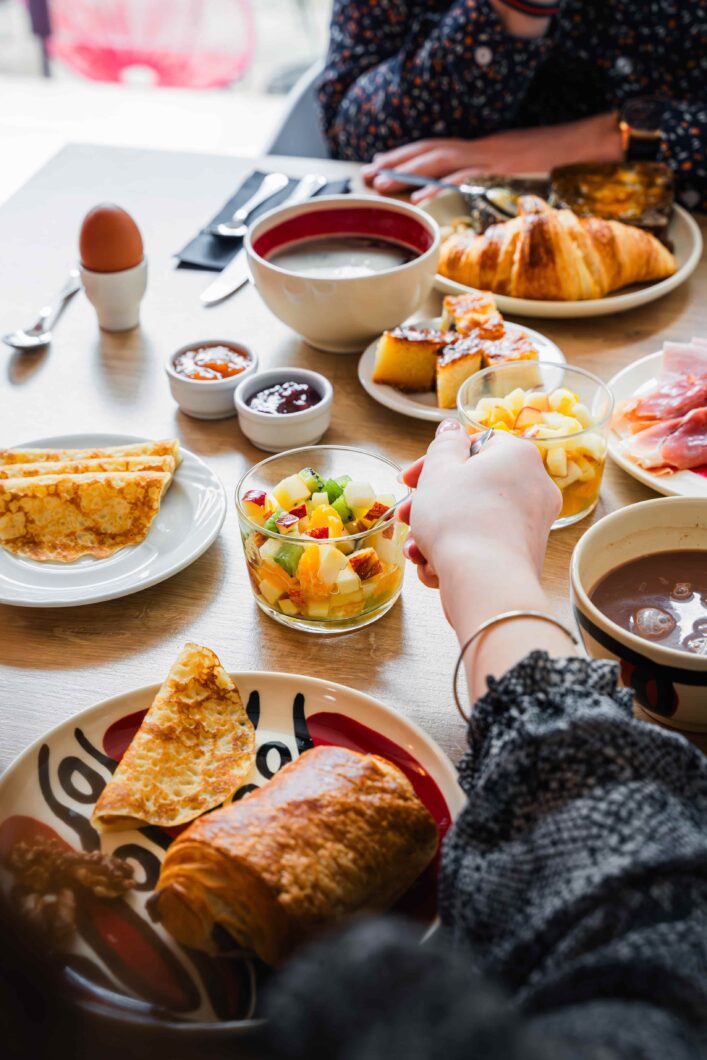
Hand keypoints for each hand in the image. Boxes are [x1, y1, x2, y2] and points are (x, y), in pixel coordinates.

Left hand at [362, 114, 621, 198]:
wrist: (586, 148)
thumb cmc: (556, 165)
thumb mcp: (516, 173)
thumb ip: (493, 182)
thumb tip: (474, 200)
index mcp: (482, 151)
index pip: (437, 149)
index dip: (407, 156)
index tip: (381, 163)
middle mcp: (481, 150)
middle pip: (429, 153)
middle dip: (396, 163)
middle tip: (368, 173)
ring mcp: (489, 159)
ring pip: (439, 162)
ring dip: (407, 172)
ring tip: (381, 181)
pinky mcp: (499, 172)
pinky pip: (463, 180)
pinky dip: (439, 188)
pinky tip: (419, 198)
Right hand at [398, 421, 560, 590]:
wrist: (485, 584)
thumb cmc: (460, 520)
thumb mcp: (439, 471)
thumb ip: (444, 445)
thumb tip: (451, 429)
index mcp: (518, 455)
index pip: (473, 446)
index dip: (434, 462)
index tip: (409, 480)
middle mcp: (535, 486)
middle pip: (471, 487)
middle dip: (432, 504)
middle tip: (406, 516)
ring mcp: (533, 523)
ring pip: (474, 519)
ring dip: (438, 532)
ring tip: (416, 549)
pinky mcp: (525, 556)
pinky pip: (484, 545)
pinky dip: (458, 552)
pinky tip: (436, 567)